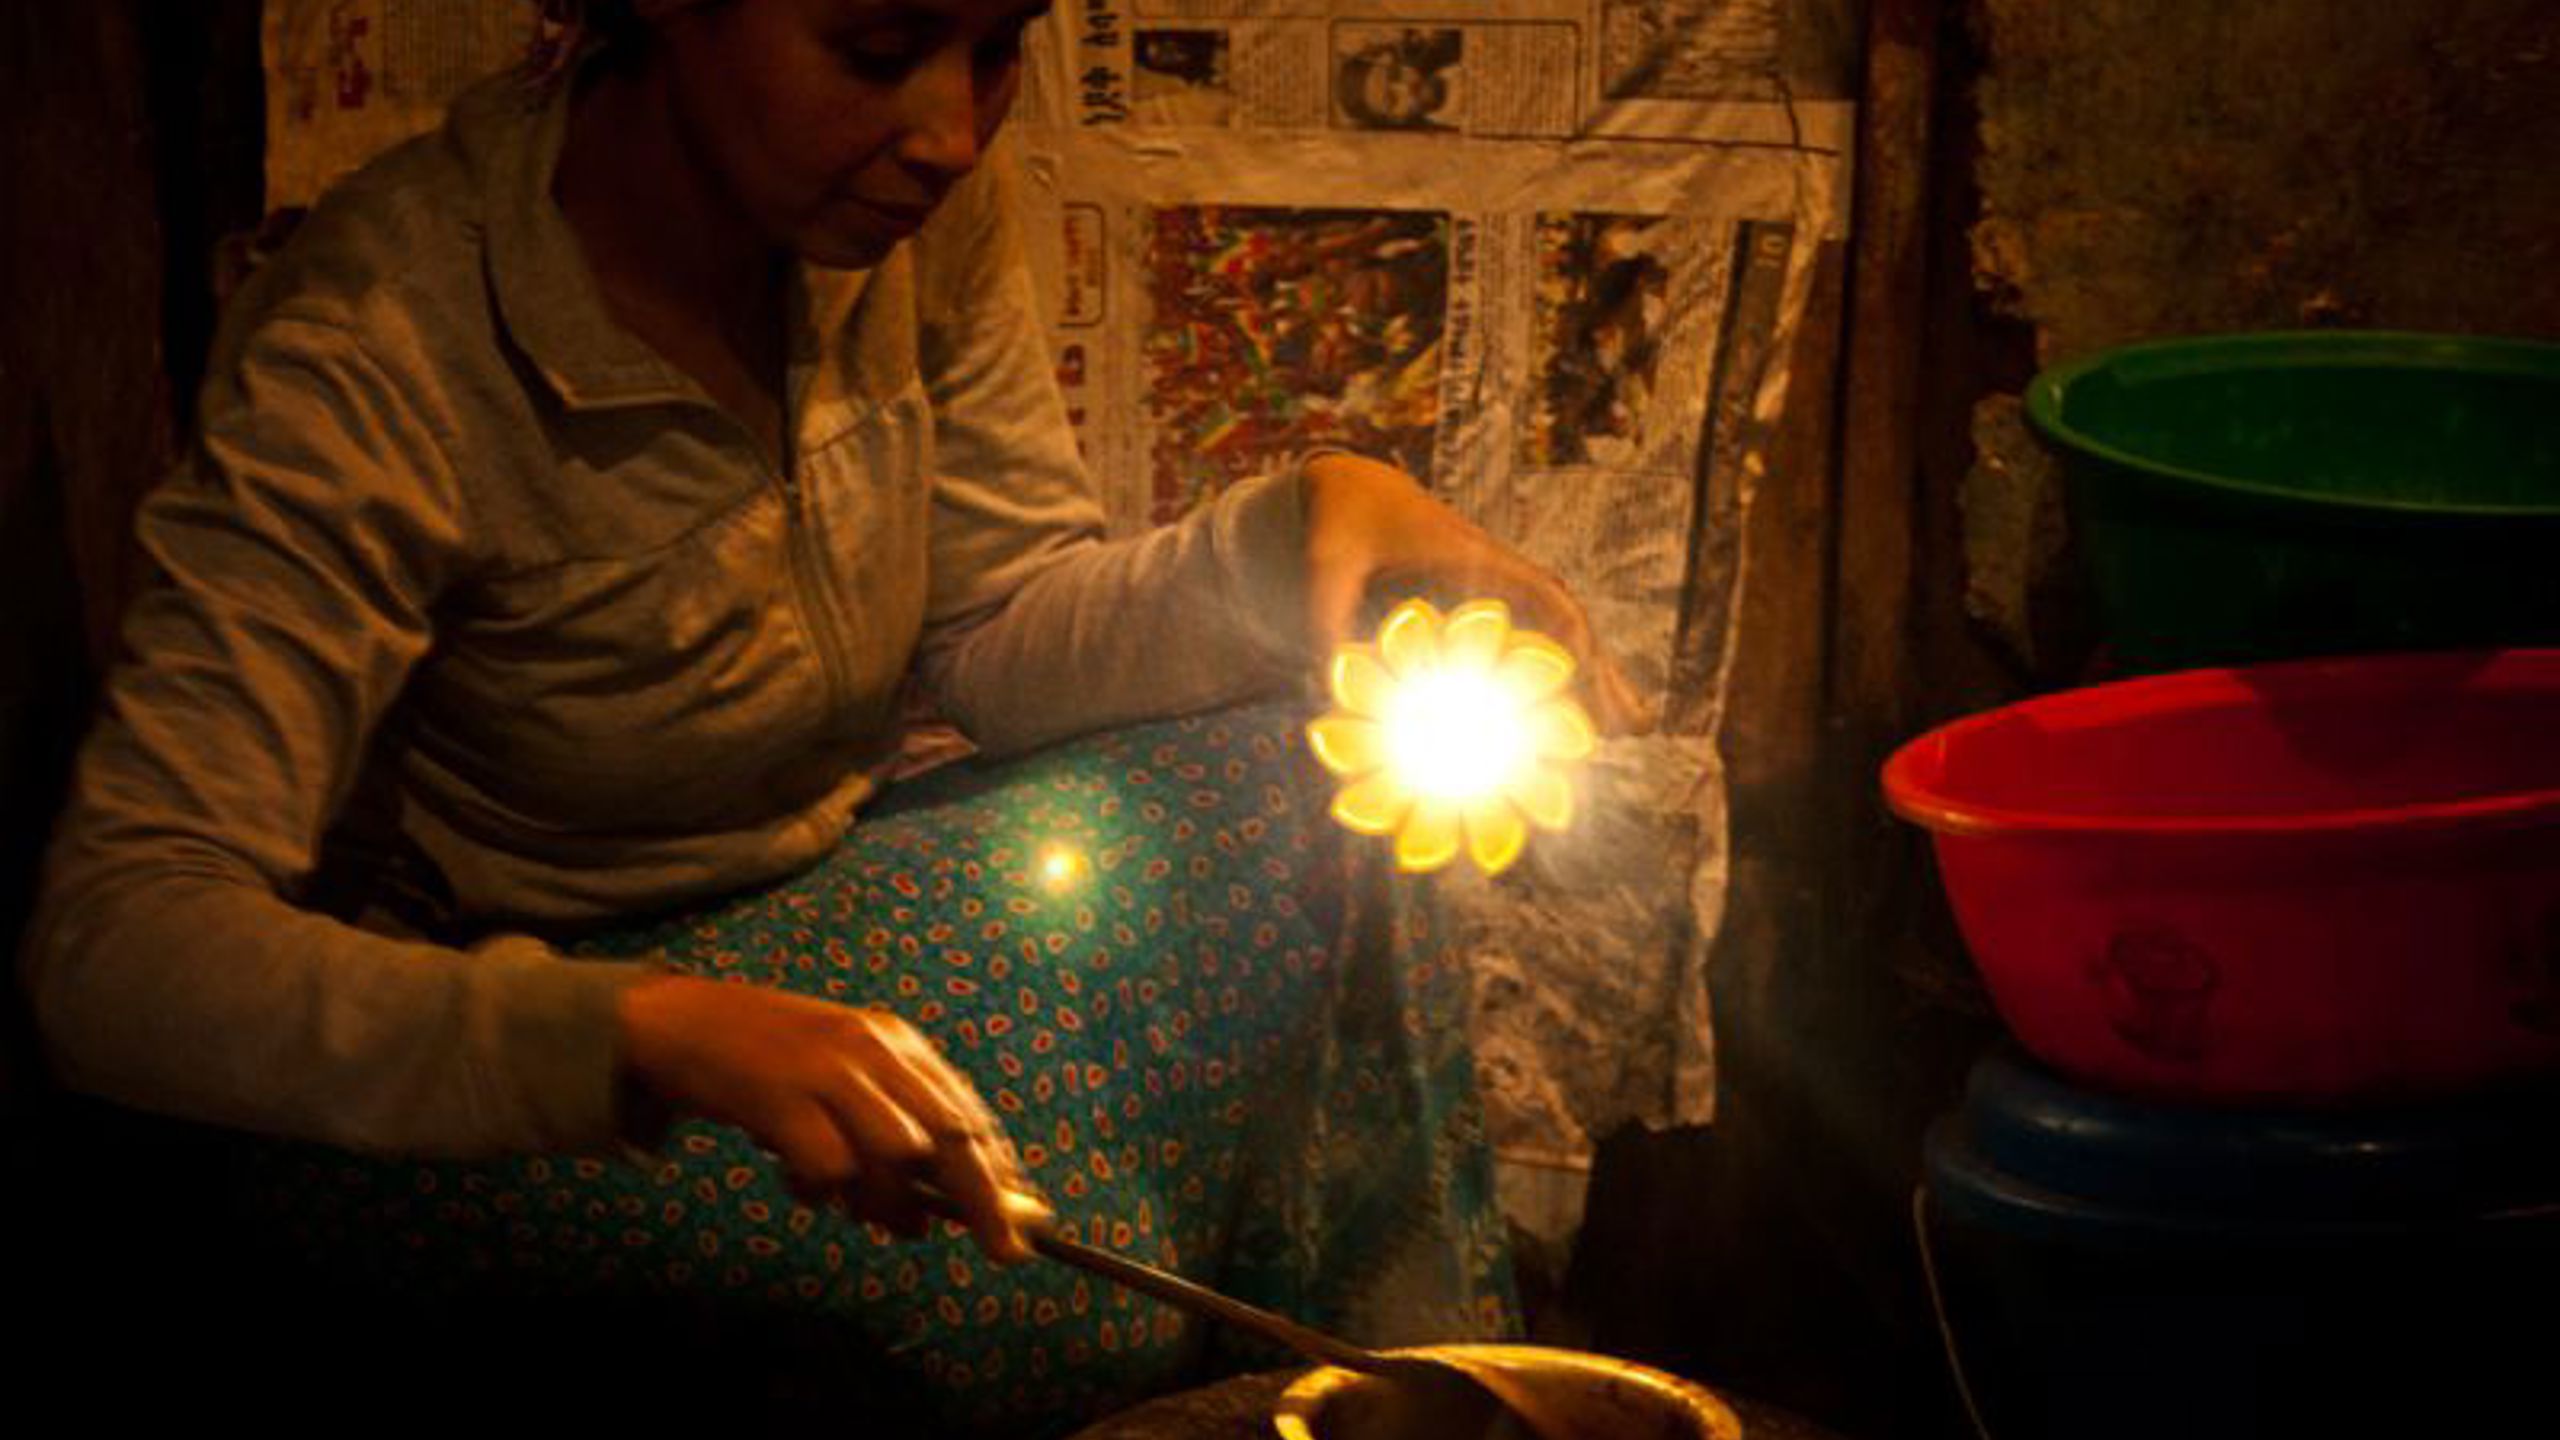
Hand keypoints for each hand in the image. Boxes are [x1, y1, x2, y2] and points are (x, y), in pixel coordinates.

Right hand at [617, 974, 1046, 1260]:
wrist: (680, 1022)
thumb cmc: (768, 1061)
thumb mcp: (843, 1076)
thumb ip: (890, 1124)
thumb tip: (935, 1205)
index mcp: (896, 1041)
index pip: (967, 1110)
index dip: (1001, 1169)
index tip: (1023, 1218)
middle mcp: (873, 1049)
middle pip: (950, 1133)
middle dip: (982, 1198)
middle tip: (1001, 1249)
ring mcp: (828, 1069)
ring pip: (898, 1153)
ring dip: (896, 1202)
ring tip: (883, 1223)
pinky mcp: (781, 1095)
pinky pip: (829, 1165)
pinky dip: (827, 1193)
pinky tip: (808, 1193)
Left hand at [1301, 451, 1652, 734]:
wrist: (1356, 496)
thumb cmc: (1343, 528)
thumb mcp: (1327, 564)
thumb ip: (1325, 612)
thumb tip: (1327, 678)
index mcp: (1473, 558)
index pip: (1541, 596)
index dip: (1568, 638)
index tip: (1587, 682)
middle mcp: (1500, 574)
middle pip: (1569, 624)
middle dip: (1601, 674)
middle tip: (1632, 730)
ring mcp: (1502, 592)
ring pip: (1566, 637)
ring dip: (1597, 680)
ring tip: (1633, 731)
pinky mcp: (1492, 607)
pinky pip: (1543, 642)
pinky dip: (1571, 675)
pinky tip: (1588, 712)